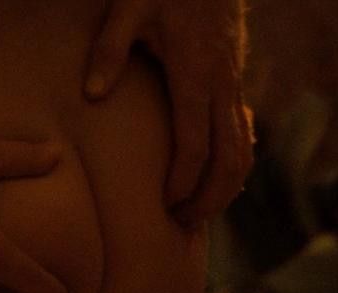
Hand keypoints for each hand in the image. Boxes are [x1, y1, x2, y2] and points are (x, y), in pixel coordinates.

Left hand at [86, 0, 254, 227]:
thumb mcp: (128, 7)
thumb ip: (109, 49)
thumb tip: (92, 94)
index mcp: (195, 72)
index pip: (195, 143)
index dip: (184, 180)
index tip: (167, 206)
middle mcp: (222, 84)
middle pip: (230, 158)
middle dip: (210, 198)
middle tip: (183, 225)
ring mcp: (234, 84)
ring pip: (244, 149)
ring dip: (227, 187)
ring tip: (198, 213)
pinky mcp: (235, 82)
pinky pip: (244, 133)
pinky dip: (235, 163)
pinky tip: (216, 182)